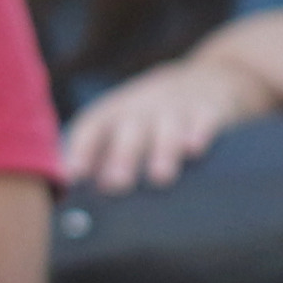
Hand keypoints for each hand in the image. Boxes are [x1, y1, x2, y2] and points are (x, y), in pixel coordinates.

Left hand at [62, 53, 264, 195]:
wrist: (206, 78)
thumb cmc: (151, 117)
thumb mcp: (124, 125)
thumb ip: (101, 158)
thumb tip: (75, 204)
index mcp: (115, 114)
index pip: (92, 128)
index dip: (82, 150)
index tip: (74, 175)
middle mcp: (142, 109)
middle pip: (128, 131)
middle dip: (122, 157)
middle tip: (115, 184)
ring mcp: (175, 108)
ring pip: (166, 128)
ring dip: (162, 151)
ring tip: (160, 177)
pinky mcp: (207, 109)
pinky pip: (202, 120)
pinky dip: (198, 133)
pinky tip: (194, 150)